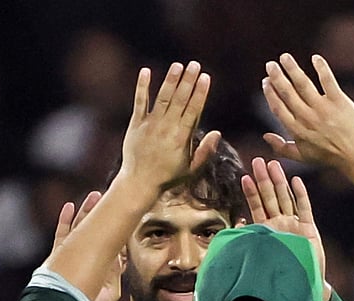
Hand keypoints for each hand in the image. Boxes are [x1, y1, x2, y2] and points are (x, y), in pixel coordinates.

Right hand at [50, 191, 122, 300]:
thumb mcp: (110, 291)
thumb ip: (114, 272)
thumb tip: (118, 254)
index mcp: (98, 267)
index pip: (110, 246)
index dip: (117, 233)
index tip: (125, 219)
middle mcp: (84, 259)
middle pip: (95, 231)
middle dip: (101, 215)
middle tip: (108, 197)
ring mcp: (70, 255)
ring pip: (79, 228)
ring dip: (86, 211)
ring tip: (94, 195)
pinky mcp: (57, 255)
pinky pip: (61, 234)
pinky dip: (65, 219)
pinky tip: (70, 206)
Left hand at [119, 61, 220, 191]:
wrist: (139, 183)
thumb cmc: (167, 177)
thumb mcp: (191, 169)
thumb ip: (205, 151)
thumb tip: (217, 132)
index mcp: (182, 137)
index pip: (194, 109)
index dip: (200, 92)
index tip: (205, 77)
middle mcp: (167, 128)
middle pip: (180, 99)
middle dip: (188, 81)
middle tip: (195, 64)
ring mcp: (150, 125)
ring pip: (162, 98)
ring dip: (170, 80)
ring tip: (178, 65)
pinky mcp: (135, 125)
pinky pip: (139, 102)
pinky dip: (142, 87)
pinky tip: (146, 71)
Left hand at [242, 157, 329, 300]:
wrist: (300, 286)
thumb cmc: (278, 275)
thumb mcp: (258, 257)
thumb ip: (249, 242)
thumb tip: (234, 229)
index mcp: (267, 231)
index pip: (257, 207)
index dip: (251, 192)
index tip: (245, 177)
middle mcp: (280, 225)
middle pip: (271, 197)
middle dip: (264, 179)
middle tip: (257, 161)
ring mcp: (295, 225)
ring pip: (286, 198)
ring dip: (280, 181)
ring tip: (273, 164)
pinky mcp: (309, 229)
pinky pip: (304, 208)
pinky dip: (301, 194)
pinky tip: (295, 180)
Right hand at [260, 53, 353, 170]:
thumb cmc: (328, 156)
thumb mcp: (302, 156)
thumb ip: (281, 148)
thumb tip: (265, 136)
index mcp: (297, 130)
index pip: (278, 107)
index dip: (270, 93)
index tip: (266, 82)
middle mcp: (307, 118)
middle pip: (287, 93)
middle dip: (277, 77)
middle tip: (270, 65)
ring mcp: (323, 109)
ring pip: (303, 84)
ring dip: (292, 69)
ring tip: (284, 57)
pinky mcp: (339, 101)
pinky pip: (328, 81)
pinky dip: (321, 68)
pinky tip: (315, 58)